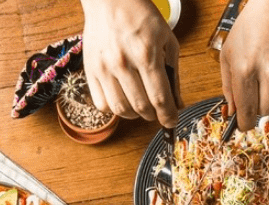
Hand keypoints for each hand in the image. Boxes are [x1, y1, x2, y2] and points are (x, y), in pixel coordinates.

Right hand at [81, 0, 182, 127]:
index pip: (160, 98)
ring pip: (121, 109)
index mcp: (146, 54)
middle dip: (153, 115)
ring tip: (141, 107)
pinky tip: (122, 99)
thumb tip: (178, 103)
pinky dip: (114, 109)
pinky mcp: (90, 70)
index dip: (168, 116)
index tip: (172, 122)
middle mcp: (123, 63)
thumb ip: (173, 74)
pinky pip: (102, 103)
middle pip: (141, 107)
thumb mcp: (167, 40)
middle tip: (158, 112)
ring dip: (135, 114)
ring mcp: (104, 68)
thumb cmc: (141, 17)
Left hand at [220, 0, 268, 130]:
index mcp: (246, 70)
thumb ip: (228, 84)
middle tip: (254, 99)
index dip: (243, 123)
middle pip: (265, 111)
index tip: (242, 126)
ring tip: (266, 70)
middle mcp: (268, 73)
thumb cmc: (252, 25)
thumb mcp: (228, 53)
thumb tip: (233, 109)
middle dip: (257, 110)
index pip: (246, 110)